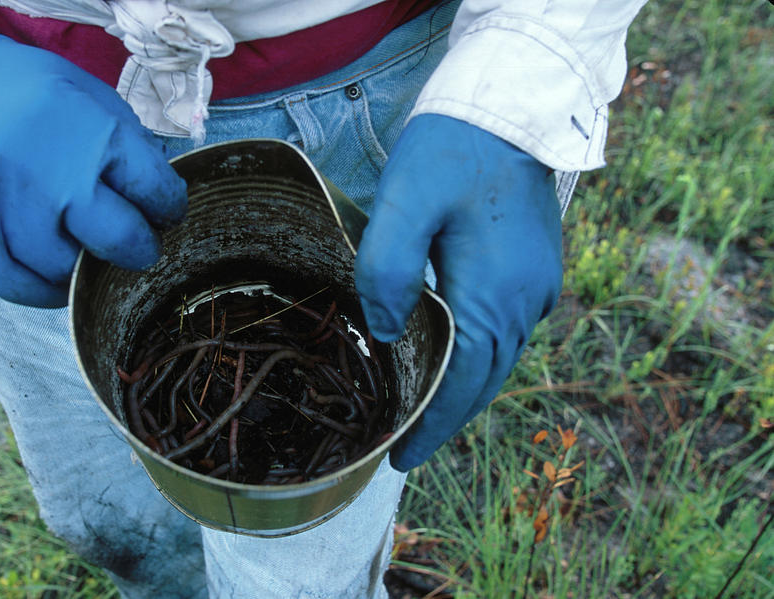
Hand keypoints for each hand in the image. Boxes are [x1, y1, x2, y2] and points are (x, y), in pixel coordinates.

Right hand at [0, 10, 185, 306]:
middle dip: (137, 251)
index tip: (163, 214)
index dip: (169, 209)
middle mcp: (41, 169)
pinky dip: (36, 287)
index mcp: (88, 132)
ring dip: (81, 274)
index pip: (156, 193)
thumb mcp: (95, 100)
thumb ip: (132, 151)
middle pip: (115, 242)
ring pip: (59, 273)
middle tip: (134, 247)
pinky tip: (46, 270)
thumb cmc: (35, 97)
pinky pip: (8, 284)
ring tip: (85, 256)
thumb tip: (162, 207)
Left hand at [355, 114, 562, 470]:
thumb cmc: (452, 151)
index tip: (402, 459)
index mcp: (493, 295)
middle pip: (483, 382)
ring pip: (497, 360)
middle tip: (406, 444)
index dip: (432, 426)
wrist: (511, 105)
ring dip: (462, 389)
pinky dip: (478, 356)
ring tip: (424, 409)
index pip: (461, 385)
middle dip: (445, 417)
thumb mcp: (404, 204)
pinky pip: (506, 331)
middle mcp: (525, 302)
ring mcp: (538, 286)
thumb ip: (386, 272)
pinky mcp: (538, 270)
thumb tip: (385, 330)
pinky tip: (452, 356)